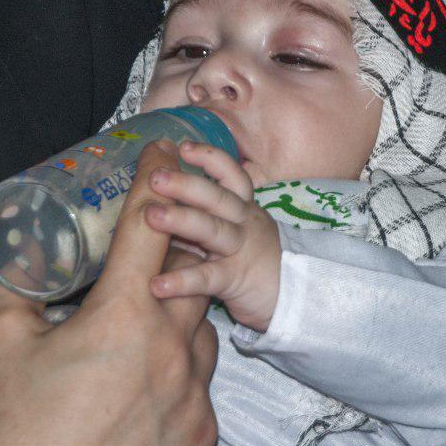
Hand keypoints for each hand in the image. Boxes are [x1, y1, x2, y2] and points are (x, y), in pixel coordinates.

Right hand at [0, 139, 218, 445]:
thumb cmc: (15, 424)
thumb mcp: (2, 341)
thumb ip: (17, 289)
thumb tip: (24, 258)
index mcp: (122, 315)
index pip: (147, 227)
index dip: (154, 180)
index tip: (161, 149)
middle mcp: (171, 348)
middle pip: (189, 275)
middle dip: (172, 255)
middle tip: (150, 253)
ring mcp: (195, 395)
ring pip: (200, 334)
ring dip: (176, 324)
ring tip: (136, 340)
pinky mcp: (204, 436)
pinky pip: (201, 388)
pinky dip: (177, 380)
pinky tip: (142, 393)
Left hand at [145, 141, 281, 331]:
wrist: (295, 299)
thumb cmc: (255, 262)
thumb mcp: (237, 230)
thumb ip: (206, 214)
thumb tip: (163, 194)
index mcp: (243, 208)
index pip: (231, 175)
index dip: (209, 158)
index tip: (183, 147)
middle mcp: (245, 223)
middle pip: (217, 197)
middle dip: (185, 184)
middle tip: (155, 177)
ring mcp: (242, 250)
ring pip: (212, 229)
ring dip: (181, 219)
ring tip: (149, 216)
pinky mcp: (236, 280)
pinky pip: (207, 278)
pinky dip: (182, 281)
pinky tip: (157, 284)